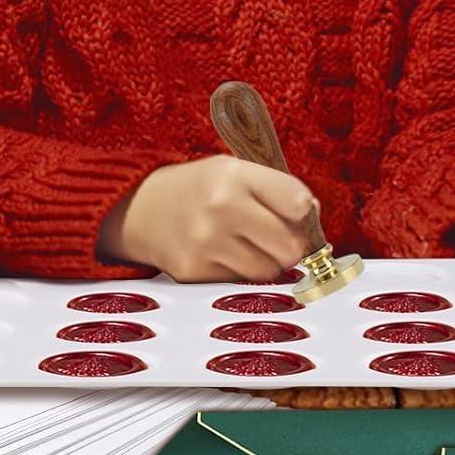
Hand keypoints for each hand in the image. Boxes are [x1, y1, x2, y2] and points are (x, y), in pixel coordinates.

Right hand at [97, 154, 316, 282]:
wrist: (142, 207)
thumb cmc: (201, 187)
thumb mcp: (236, 170)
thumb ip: (277, 190)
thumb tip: (312, 219)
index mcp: (235, 174)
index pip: (297, 202)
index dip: (305, 212)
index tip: (298, 212)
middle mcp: (220, 208)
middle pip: (289, 246)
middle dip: (292, 245)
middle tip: (281, 237)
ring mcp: (205, 243)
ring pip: (268, 271)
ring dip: (269, 262)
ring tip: (252, 244)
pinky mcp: (192, 272)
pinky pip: (240, 283)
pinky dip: (241, 272)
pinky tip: (226, 254)